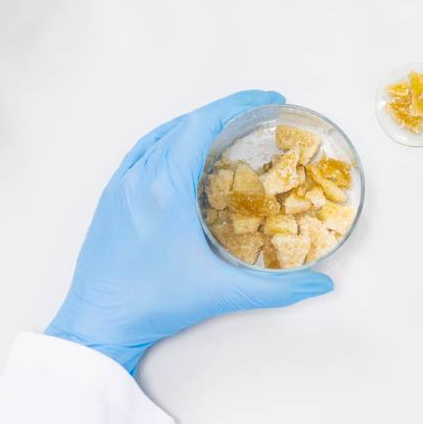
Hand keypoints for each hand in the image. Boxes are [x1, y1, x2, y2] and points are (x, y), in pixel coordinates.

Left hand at [47, 90, 333, 373]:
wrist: (99, 324)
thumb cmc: (155, 305)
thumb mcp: (222, 293)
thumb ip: (279, 289)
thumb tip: (323, 283)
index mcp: (166, 189)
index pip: (204, 124)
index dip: (239, 104)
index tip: (270, 100)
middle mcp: (140, 178)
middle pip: (185, 124)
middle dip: (224, 112)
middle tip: (258, 116)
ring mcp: (120, 185)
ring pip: (160, 135)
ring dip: (194, 124)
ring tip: (225, 129)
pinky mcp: (109, 198)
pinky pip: (140, 152)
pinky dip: (166, 140)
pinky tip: (180, 152)